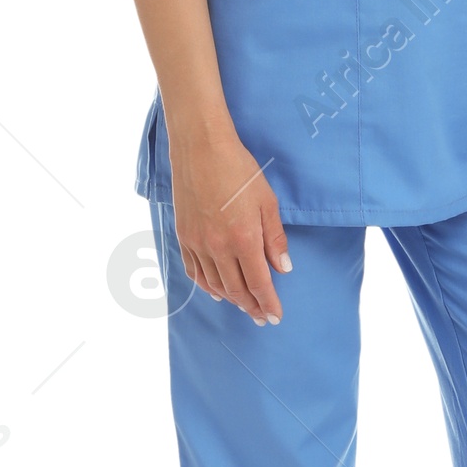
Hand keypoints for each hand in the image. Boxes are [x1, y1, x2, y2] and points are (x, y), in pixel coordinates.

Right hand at [169, 119, 291, 323]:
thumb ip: (275, 238)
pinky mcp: (183, 236)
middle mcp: (218, 247)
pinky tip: (216, 291)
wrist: (201, 148)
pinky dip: (206, 286)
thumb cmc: (239, 170)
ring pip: (214, 284)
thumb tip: (283, 268)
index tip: (275, 316)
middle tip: (261, 317)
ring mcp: (197, 243)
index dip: (269, 303)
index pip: (259, 283)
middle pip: (236, 290)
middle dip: (251, 307)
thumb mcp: (267, 201)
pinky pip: (195, 271)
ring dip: (231, 299)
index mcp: (243, 239)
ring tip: (243, 306)